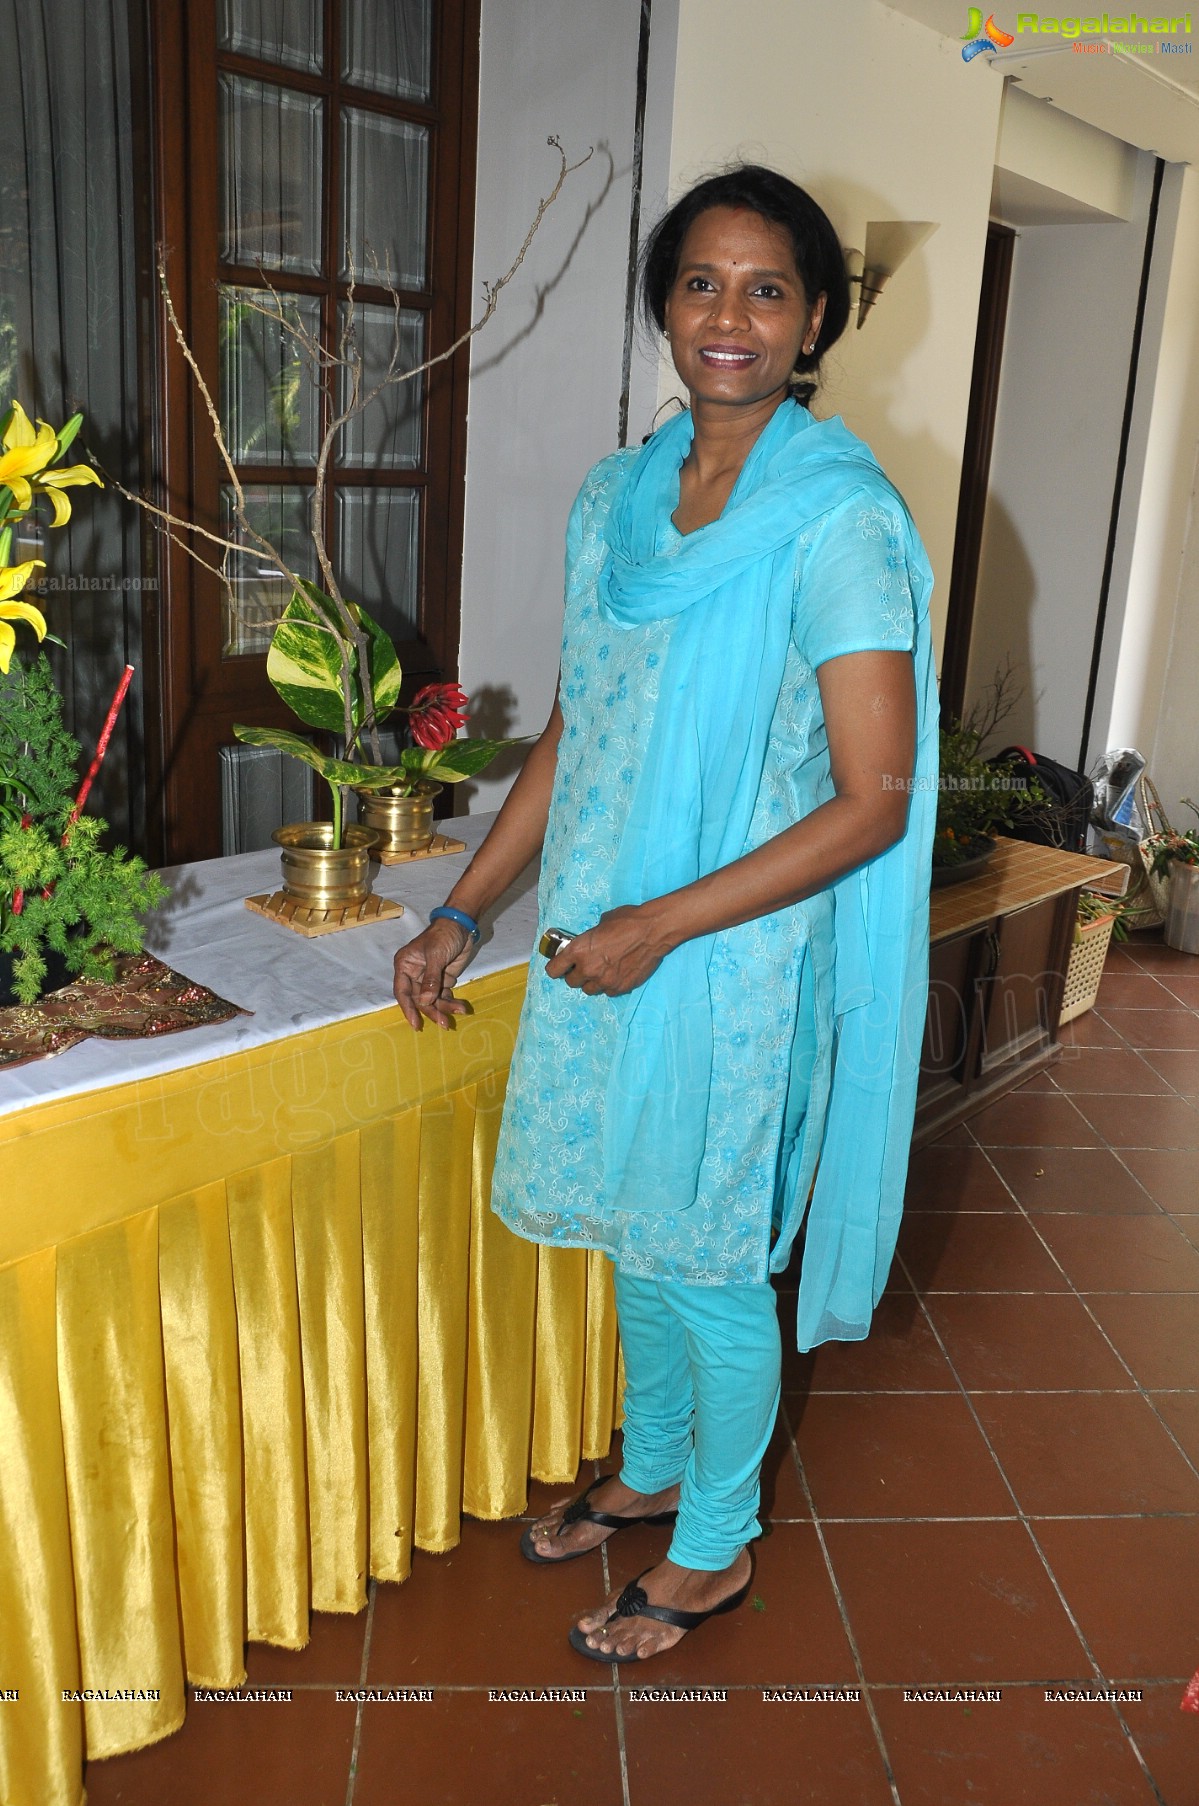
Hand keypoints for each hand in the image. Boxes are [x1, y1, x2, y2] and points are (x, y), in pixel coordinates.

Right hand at [393, 918, 476, 1029]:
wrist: (462, 926)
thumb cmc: (443, 935)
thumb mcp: (436, 955)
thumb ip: (431, 979)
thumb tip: (425, 1002)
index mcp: (405, 966)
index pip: (403, 992)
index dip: (408, 1009)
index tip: (416, 1024)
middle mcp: (414, 974)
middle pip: (420, 1000)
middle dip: (432, 1011)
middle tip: (444, 1023)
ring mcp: (429, 979)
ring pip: (433, 1000)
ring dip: (445, 1008)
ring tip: (459, 1012)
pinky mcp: (442, 980)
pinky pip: (444, 996)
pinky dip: (452, 1003)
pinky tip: (461, 1008)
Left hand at [544, 905, 669, 996]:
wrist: (652, 931)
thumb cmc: (627, 921)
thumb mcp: (602, 923)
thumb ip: (591, 937)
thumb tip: (591, 941)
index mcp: (578, 950)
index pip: (554, 970)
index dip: (557, 968)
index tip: (561, 966)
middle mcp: (588, 969)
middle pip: (571, 982)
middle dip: (577, 975)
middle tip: (586, 966)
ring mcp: (604, 981)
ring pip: (589, 990)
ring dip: (592, 982)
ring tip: (602, 972)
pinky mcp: (620, 988)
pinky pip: (608, 992)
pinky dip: (610, 985)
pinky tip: (617, 974)